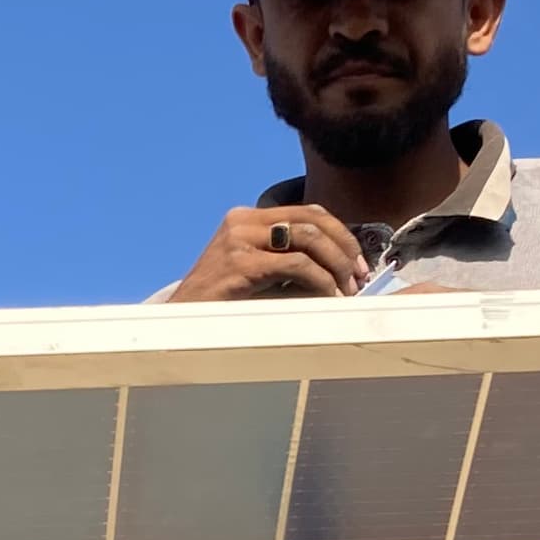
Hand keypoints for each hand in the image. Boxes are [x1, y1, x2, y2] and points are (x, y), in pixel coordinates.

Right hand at [171, 205, 366, 299]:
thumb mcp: (260, 277)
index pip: (307, 212)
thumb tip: (345, 272)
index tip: (358, 265)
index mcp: (246, 219)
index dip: (341, 235)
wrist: (180, 327)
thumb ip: (292, 266)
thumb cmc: (223, 309)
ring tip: (346, 292)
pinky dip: (321, 282)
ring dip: (337, 266)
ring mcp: (238, 239)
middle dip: (345, 248)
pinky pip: (296, 265)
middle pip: (312, 219)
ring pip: (308, 238)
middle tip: (360, 278)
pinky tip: (328, 298)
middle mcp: (242, 221)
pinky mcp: (240, 263)